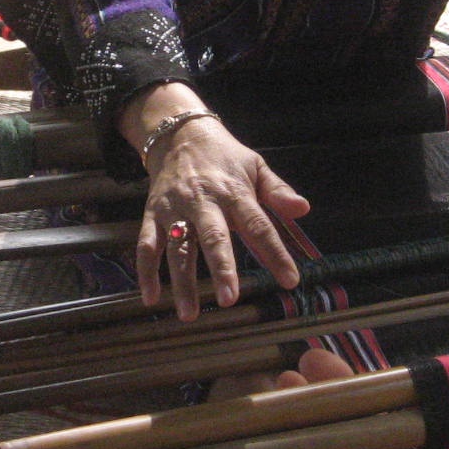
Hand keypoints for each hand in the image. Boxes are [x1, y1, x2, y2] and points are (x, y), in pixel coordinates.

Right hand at [123, 85, 309, 319]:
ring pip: (177, 248)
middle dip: (221, 268)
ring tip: (190, 314)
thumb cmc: (225, 157)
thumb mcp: (256, 166)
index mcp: (234, 192)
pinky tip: (152, 298)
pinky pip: (146, 245)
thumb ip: (278, 191)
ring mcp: (175, 209)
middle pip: (213, 237)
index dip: (275, 253)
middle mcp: (204, 201)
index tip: (290, 280)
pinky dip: (146, 272)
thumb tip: (303, 209)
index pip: (259, 225)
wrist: (179, 134)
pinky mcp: (153, 214)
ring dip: (181, 282)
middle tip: (230, 298)